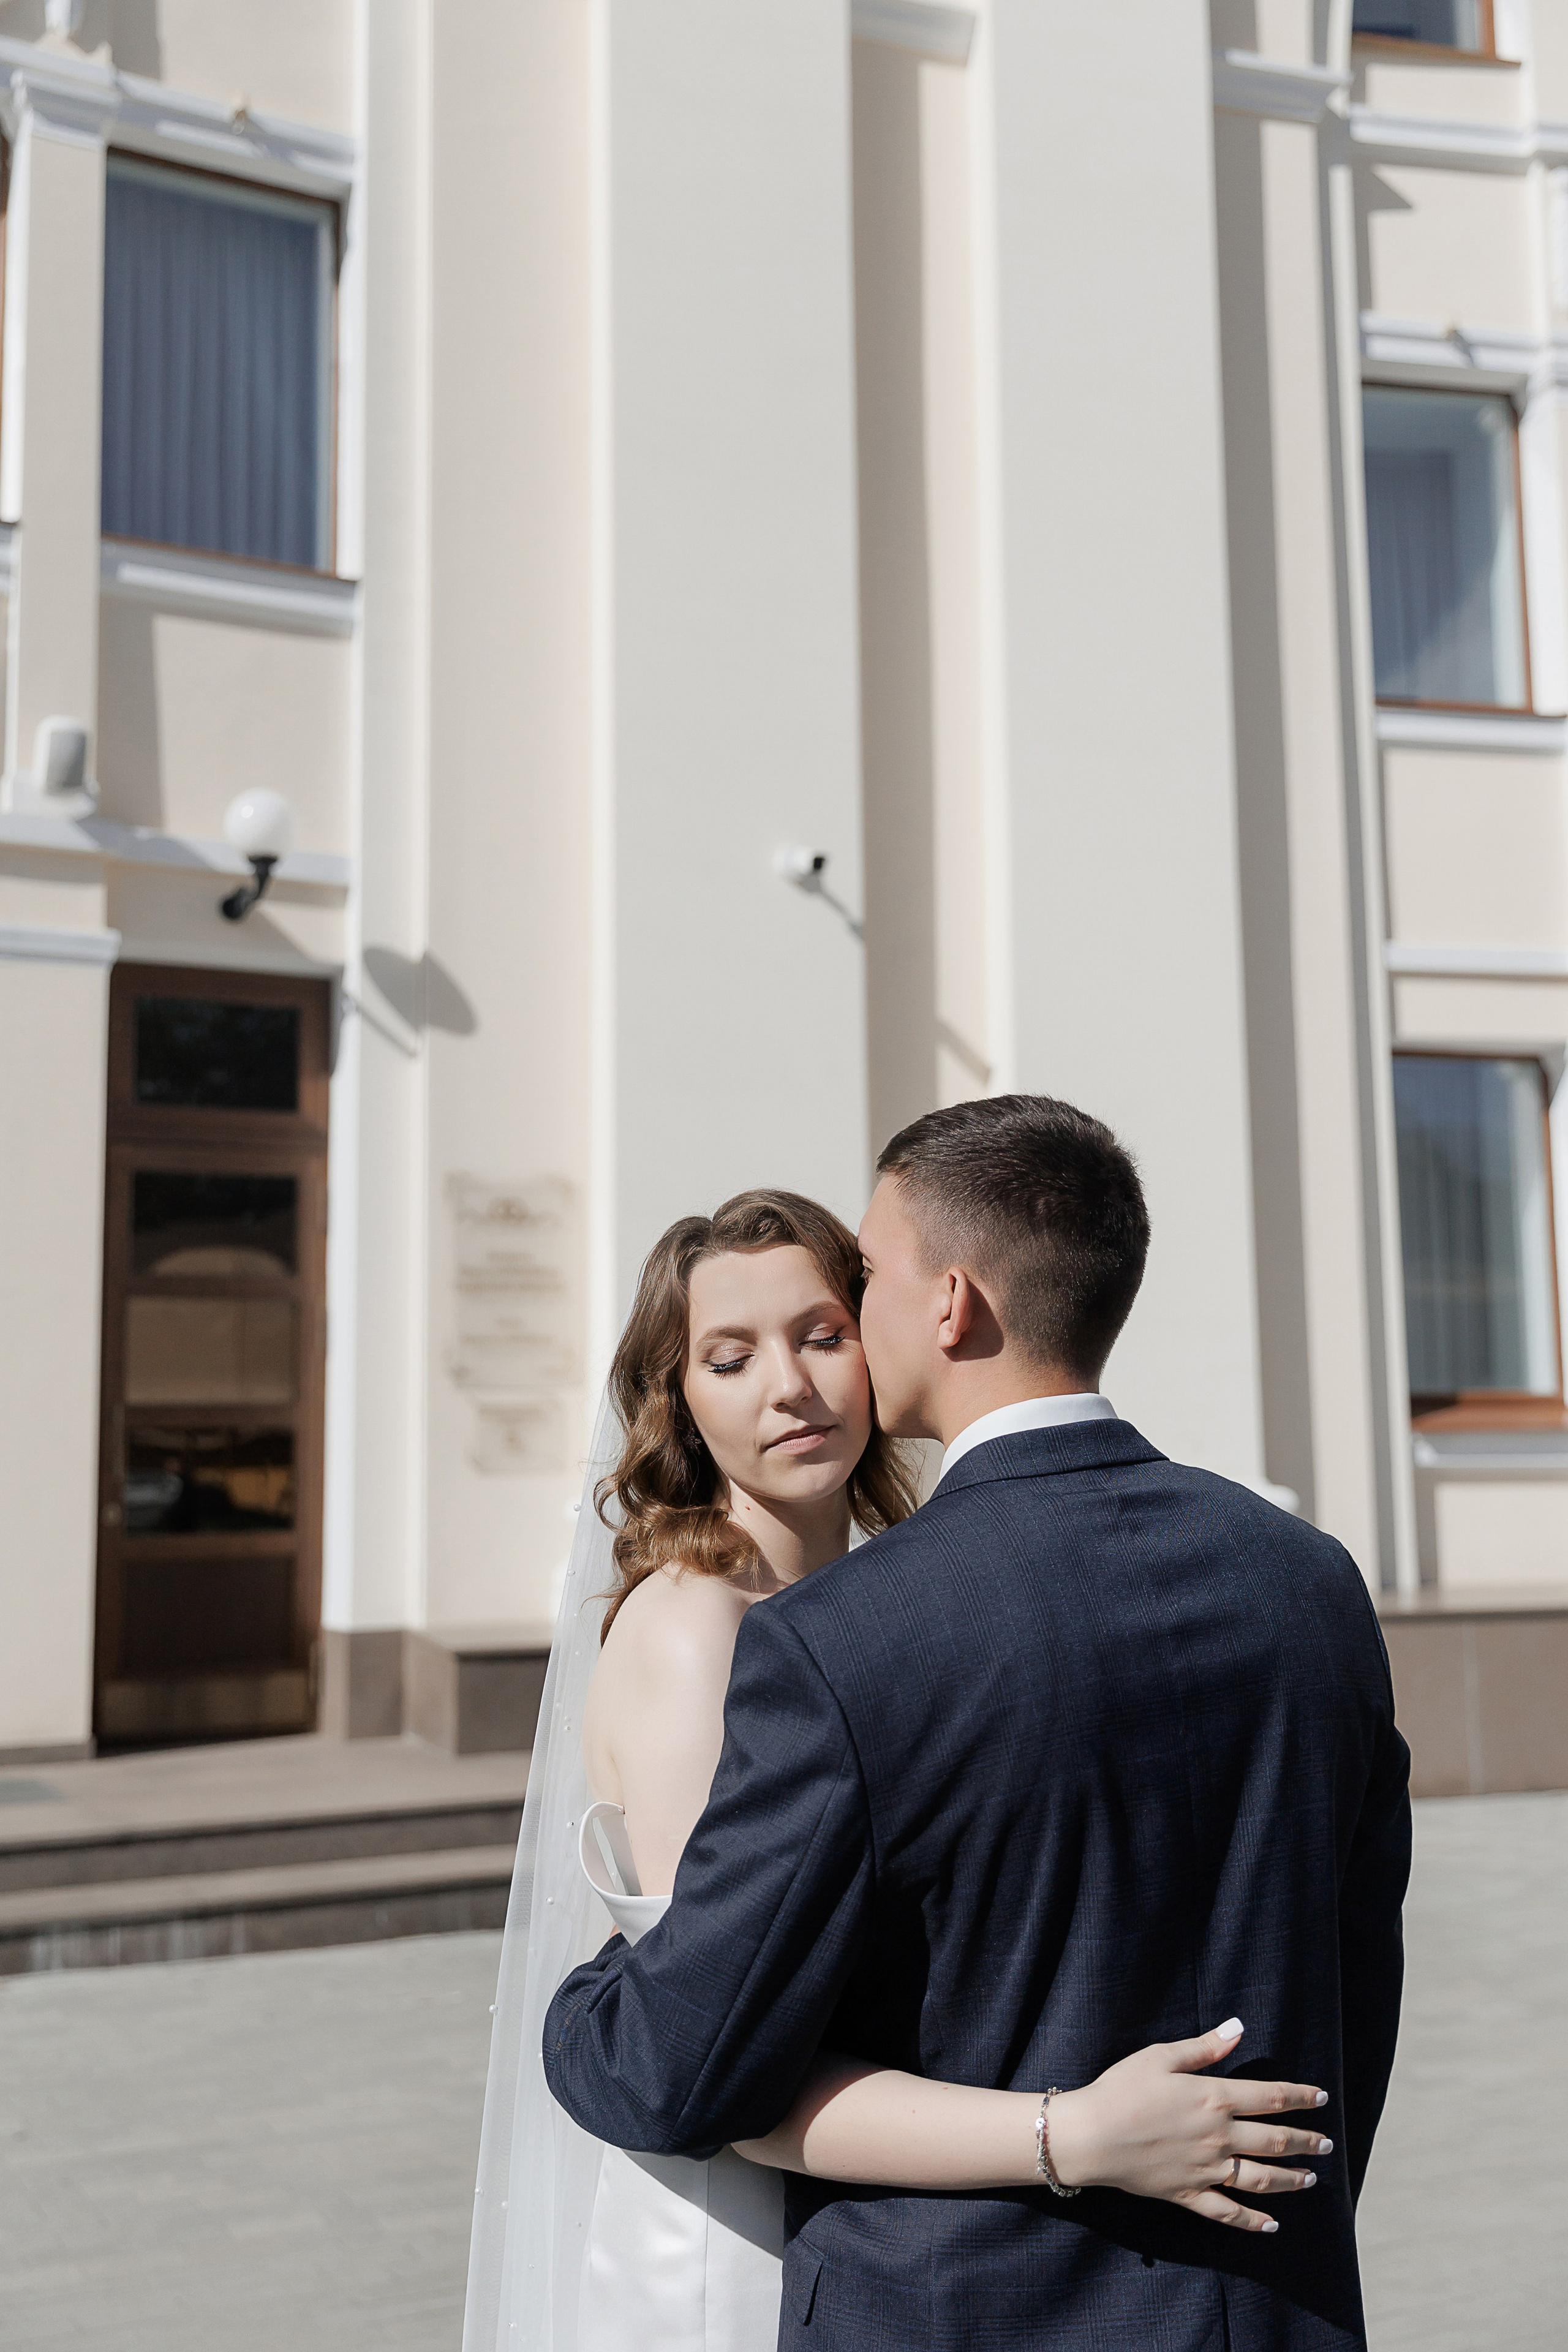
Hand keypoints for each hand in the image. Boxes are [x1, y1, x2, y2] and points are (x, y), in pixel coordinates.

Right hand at [1042, 2021, 1330, 2233]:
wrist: (1091, 2135)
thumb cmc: (1122, 2088)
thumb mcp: (1161, 2057)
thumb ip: (1205, 2048)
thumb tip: (1238, 2027)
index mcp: (1214, 2098)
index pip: (1271, 2097)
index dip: (1301, 2097)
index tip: (1323, 2099)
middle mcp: (1219, 2136)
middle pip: (1276, 2141)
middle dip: (1307, 2142)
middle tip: (1327, 2145)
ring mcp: (1207, 2169)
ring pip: (1261, 2178)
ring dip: (1291, 2179)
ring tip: (1311, 2180)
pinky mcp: (1189, 2194)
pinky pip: (1228, 2212)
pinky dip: (1253, 2221)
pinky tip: (1272, 2225)